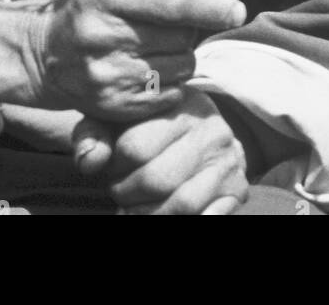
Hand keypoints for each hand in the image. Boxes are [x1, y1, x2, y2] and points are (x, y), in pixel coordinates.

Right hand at [26, 0, 245, 122]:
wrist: (46, 54)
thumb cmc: (93, 7)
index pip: (168, 2)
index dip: (207, 6)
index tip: (236, 9)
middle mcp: (103, 37)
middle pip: (182, 36)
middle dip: (188, 28)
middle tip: (166, 25)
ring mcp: (109, 77)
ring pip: (182, 66)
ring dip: (180, 55)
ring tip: (152, 47)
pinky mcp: (115, 108)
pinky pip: (172, 94)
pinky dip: (170, 82)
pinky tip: (147, 70)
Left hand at [73, 89, 249, 214]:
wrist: (201, 127)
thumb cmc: (148, 123)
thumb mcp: (119, 117)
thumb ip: (94, 134)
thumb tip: (90, 162)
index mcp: (179, 105)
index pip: (135, 147)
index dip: (113, 166)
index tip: (110, 168)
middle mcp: (210, 130)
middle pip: (156, 179)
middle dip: (127, 194)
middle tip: (118, 193)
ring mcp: (227, 162)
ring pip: (182, 205)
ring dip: (149, 216)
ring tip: (133, 209)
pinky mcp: (238, 191)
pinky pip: (209, 219)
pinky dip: (179, 224)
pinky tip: (160, 216)